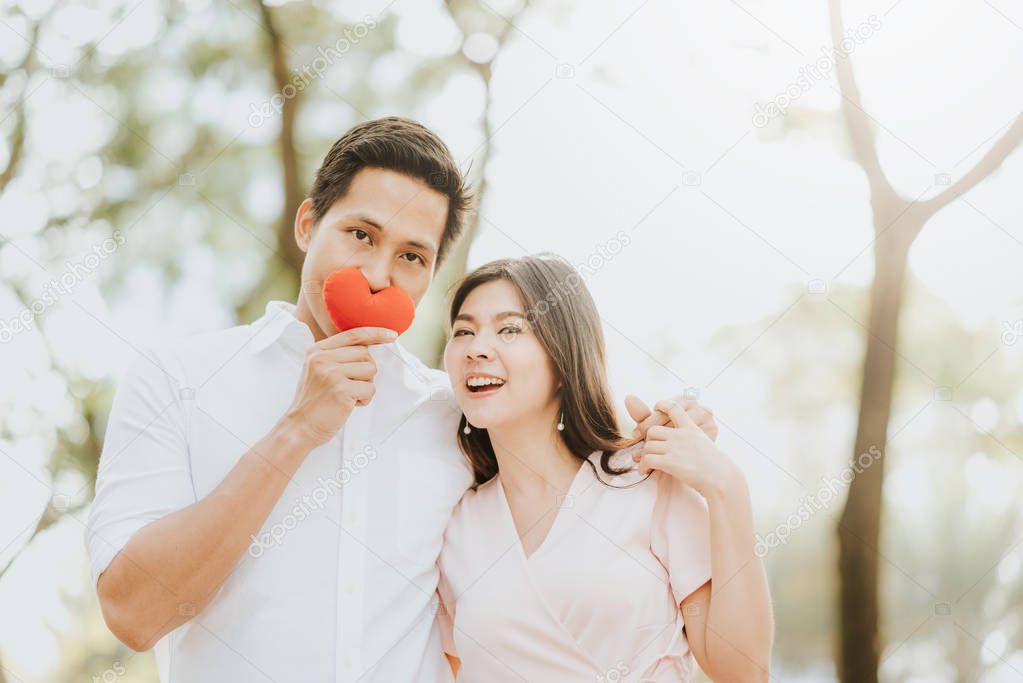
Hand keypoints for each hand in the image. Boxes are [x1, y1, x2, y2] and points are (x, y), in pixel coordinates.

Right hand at [281, 326, 395, 445]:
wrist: (299, 427)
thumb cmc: (314, 402)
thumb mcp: (317, 370)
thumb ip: (337, 356)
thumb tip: (369, 345)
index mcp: (317, 351)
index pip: (353, 335)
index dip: (375, 333)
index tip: (392, 334)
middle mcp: (322, 358)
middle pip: (365, 353)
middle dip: (365, 371)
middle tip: (351, 386)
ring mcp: (332, 373)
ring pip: (370, 370)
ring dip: (366, 386)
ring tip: (349, 396)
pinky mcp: (342, 390)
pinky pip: (370, 389)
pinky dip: (365, 399)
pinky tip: (350, 405)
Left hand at [631, 399, 740, 497]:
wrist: (721, 478)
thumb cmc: (715, 466)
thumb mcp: (704, 443)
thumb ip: (690, 437)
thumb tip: (675, 439)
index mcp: (691, 428)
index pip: (675, 408)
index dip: (662, 405)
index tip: (656, 407)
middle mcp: (682, 434)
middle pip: (653, 429)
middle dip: (647, 440)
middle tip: (643, 449)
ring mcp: (675, 447)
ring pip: (648, 445)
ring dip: (643, 455)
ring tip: (644, 462)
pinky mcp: (670, 461)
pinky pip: (647, 459)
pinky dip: (643, 466)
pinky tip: (645, 470)